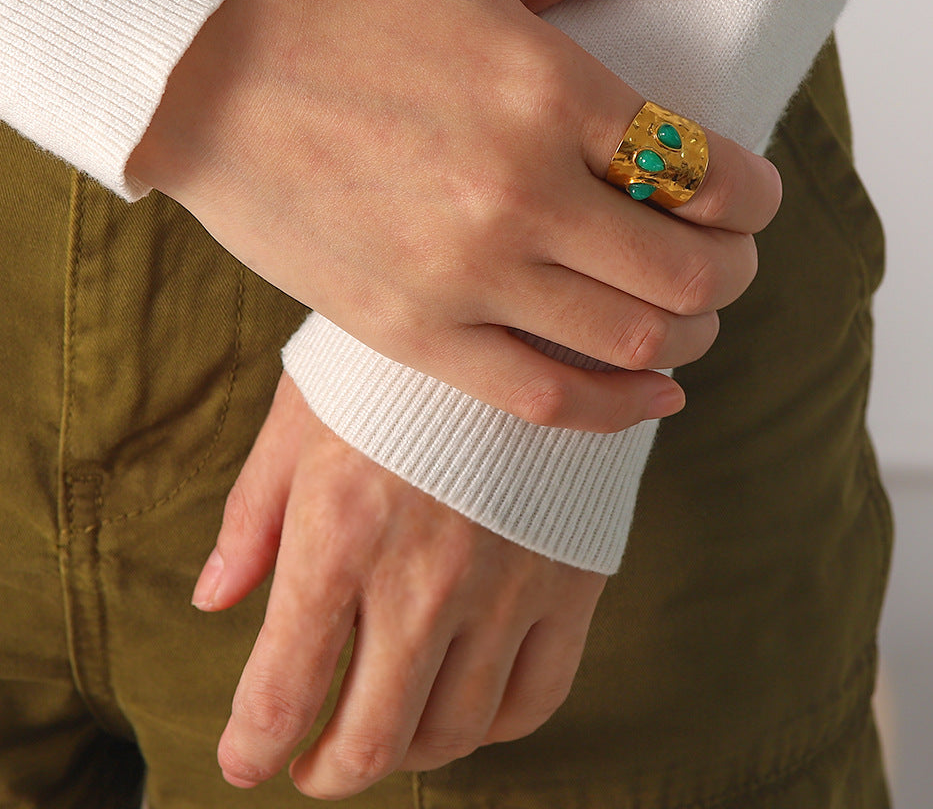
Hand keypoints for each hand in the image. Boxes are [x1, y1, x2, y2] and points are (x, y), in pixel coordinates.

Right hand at [130, 0, 780, 432]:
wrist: (193, 72)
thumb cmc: (333, 3)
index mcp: (547, 91)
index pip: (707, 171)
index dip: (756, 195)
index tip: (752, 195)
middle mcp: (516, 193)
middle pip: (688, 271)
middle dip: (735, 270)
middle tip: (731, 255)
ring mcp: (463, 276)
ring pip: (632, 342)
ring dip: (691, 336)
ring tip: (691, 315)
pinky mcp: (414, 334)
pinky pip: (544, 399)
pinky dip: (618, 408)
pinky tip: (655, 392)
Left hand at [192, 373, 607, 798]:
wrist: (523, 319)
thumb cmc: (395, 365)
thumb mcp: (305, 416)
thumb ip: (255, 513)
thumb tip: (213, 600)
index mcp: (339, 534)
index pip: (283, 690)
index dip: (253, 745)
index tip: (247, 758)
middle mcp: (422, 579)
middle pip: (370, 737)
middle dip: (327, 769)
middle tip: (312, 764)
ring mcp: (504, 587)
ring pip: (452, 731)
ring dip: (407, 751)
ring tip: (386, 729)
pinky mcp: (569, 581)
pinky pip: (535, 696)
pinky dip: (494, 726)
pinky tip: (465, 704)